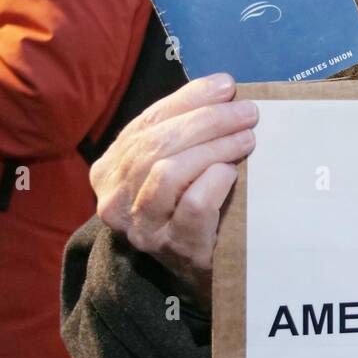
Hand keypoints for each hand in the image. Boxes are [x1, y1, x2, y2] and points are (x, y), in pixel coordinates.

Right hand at [91, 72, 257, 310]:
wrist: (196, 272)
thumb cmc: (189, 207)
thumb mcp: (175, 166)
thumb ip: (184, 131)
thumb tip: (222, 88)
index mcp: (110, 169)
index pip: (147, 122)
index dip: (188, 99)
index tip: (226, 85)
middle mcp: (115, 198)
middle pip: (157, 144)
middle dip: (208, 120)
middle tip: (247, 113)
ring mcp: (141, 226)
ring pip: (169, 171)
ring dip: (214, 147)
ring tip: (247, 139)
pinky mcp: (173, 247)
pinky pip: (192, 204)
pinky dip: (214, 181)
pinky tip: (231, 173)